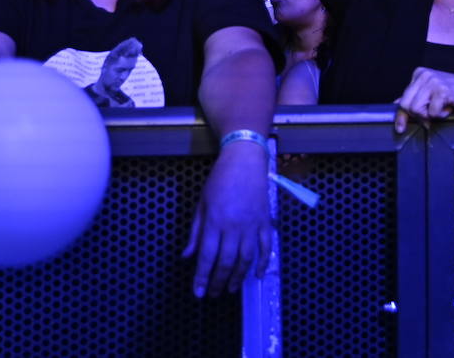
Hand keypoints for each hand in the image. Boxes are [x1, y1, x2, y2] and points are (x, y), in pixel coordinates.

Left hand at [183, 143, 271, 297]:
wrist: (245, 160)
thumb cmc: (220, 179)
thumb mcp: (201, 203)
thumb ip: (196, 232)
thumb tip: (187, 255)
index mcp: (215, 221)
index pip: (207, 257)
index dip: (202, 277)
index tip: (198, 292)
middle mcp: (234, 226)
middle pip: (226, 262)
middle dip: (218, 281)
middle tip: (214, 294)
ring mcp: (252, 225)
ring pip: (246, 259)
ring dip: (238, 277)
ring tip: (230, 288)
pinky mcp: (265, 222)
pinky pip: (266, 247)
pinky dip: (262, 263)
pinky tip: (256, 275)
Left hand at [393, 67, 453, 131]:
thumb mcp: (432, 93)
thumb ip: (416, 97)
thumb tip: (397, 104)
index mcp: (419, 74)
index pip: (403, 98)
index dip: (401, 115)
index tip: (400, 127)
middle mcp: (423, 75)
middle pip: (406, 104)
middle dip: (417, 116)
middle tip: (431, 118)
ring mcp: (432, 81)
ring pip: (416, 109)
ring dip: (429, 116)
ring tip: (442, 109)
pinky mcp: (442, 90)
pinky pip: (432, 113)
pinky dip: (441, 115)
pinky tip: (449, 107)